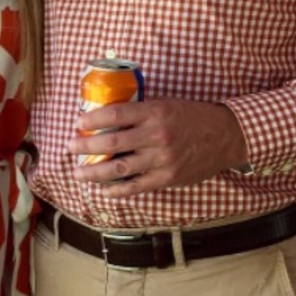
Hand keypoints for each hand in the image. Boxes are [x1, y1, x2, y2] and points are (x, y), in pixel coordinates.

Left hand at [66, 99, 249, 197]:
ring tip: (78, 172)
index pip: (115, 114)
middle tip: (70, 146)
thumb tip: (107, 118)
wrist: (226, 136)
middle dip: (85, 146)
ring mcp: (161, 160)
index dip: (93, 119)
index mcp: (155, 112)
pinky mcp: (167, 178)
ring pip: (119, 169)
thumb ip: (141, 112)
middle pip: (111, 143)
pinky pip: (135, 187)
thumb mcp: (166, 105)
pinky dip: (116, 191)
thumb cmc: (193, 117)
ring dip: (94, 172)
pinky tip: (102, 190)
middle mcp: (156, 136)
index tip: (79, 122)